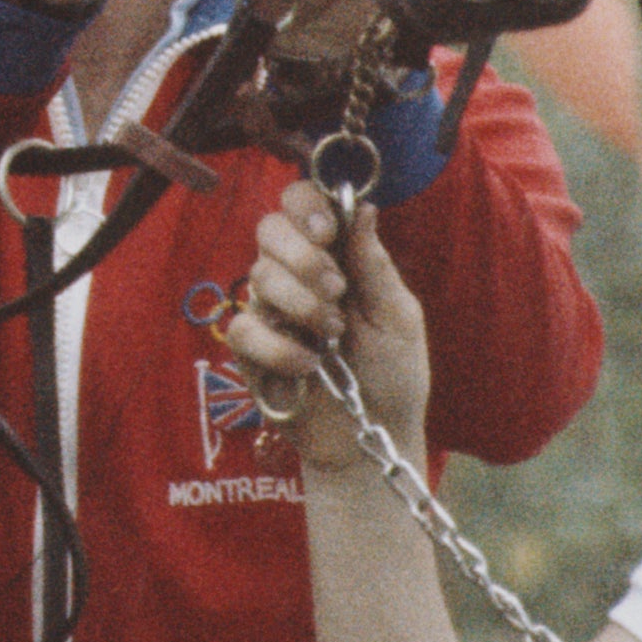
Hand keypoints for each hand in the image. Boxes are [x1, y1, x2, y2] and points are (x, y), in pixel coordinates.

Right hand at [221, 178, 432, 465]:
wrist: (372, 437)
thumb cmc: (392, 375)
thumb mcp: (398, 316)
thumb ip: (374, 264)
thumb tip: (364, 207)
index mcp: (334, 257)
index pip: (300, 204)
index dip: (305, 205)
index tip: (327, 230)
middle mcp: (295, 276)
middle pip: (269, 228)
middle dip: (304, 257)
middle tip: (336, 291)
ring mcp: (269, 311)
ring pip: (258, 275)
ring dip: (302, 304)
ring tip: (332, 335)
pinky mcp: (249, 350)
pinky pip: (244, 327)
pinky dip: (280, 347)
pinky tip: (307, 365)